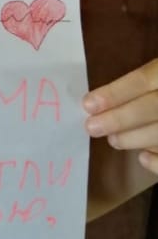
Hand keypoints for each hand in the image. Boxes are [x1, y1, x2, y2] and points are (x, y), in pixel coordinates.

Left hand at [83, 57, 157, 177]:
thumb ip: (147, 81)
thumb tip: (105, 101)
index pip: (145, 79)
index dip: (116, 92)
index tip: (88, 104)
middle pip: (154, 107)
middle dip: (121, 118)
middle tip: (93, 127)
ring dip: (136, 138)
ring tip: (114, 140)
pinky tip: (143, 159)